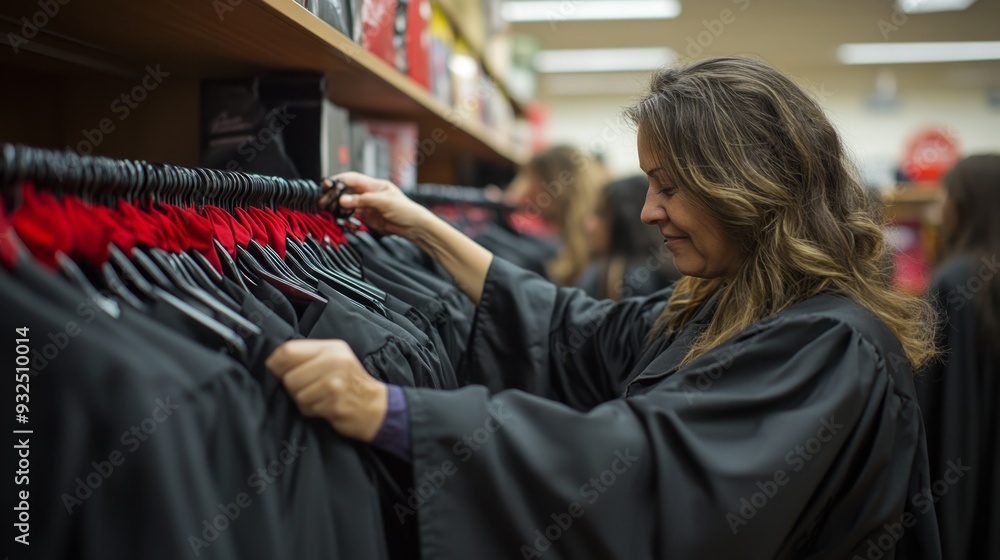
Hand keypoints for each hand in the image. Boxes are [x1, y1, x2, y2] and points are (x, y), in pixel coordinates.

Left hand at [266, 339, 387, 441]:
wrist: (375, 407)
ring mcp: (335, 383)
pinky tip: (324, 407)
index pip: (289, 350)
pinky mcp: (335, 403)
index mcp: (331, 348)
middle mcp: (334, 362)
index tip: (276, 371)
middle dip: (292, 387)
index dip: (275, 363)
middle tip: (308, 389)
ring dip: (302, 400)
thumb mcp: (334, 359)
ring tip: (318, 398)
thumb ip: (308, 356)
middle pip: (289, 376)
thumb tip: (272, 362)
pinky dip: (311, 410)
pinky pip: (306, 408)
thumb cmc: (350, 383)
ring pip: (296, 394)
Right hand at [320, 172, 435, 239]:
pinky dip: (345, 217)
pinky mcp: (368, 218)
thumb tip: (343, 200)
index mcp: (375, 185)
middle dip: (336, 194)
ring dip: (339, 207)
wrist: (414, 227)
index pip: (353, 179)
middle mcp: (370, 194)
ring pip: (348, 204)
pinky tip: (341, 218)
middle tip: (325, 198)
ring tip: (330, 209)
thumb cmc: (405, 210)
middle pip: (348, 191)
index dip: (339, 180)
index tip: (328, 183)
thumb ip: (362, 200)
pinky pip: (353, 216)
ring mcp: (368, 206)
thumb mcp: (383, 202)